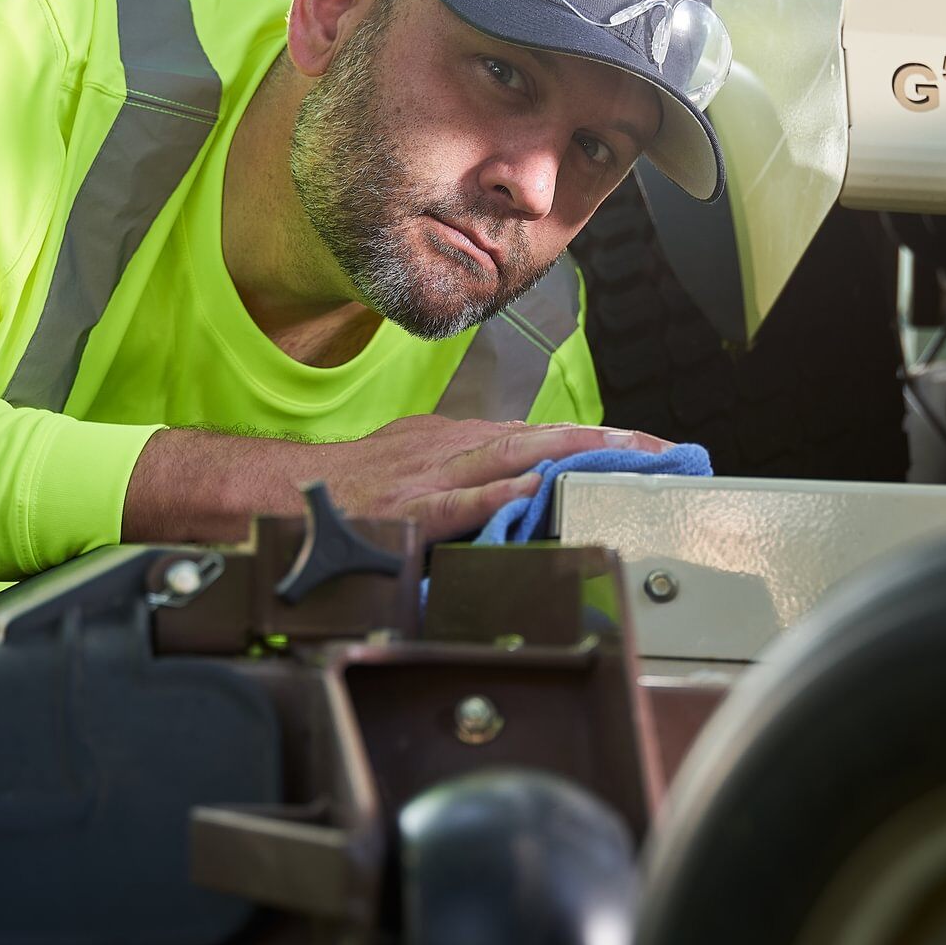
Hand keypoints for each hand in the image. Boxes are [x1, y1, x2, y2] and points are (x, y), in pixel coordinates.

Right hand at [298, 415, 672, 541]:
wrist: (282, 495)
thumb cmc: (350, 489)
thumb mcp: (417, 464)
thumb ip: (470, 474)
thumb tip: (524, 485)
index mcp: (459, 440)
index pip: (544, 435)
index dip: (601, 439)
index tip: (652, 448)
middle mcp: (452, 449)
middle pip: (544, 437)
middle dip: (609, 443)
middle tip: (663, 451)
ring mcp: (430, 477)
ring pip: (513, 457)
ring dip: (573, 456)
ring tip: (624, 459)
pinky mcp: (406, 510)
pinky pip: (458, 502)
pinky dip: (496, 494)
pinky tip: (532, 493)